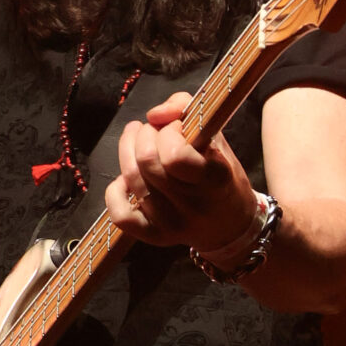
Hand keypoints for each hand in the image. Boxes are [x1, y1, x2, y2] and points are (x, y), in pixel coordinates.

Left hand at [103, 93, 259, 254]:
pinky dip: (115, 192)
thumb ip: (185, 109)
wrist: (229, 222)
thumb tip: (154, 115)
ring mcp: (173, 224)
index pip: (174, 154)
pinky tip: (126, 180)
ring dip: (128, 153)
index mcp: (215, 178)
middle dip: (143, 135)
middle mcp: (194, 205)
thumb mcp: (215, 136)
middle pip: (147, 163)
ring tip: (138, 143)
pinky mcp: (155, 236)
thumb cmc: (220, 173)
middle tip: (151, 130)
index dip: (168, 133)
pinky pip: (121, 215)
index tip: (176, 127)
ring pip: (131, 180)